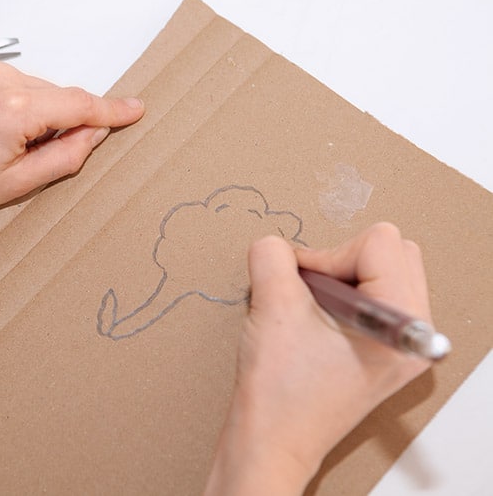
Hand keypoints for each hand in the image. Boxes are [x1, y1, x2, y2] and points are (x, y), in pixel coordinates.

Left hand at [0, 53, 143, 227]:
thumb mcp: (13, 186)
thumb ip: (64, 157)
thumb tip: (93, 135)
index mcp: (13, 110)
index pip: (79, 104)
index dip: (111, 111)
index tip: (133, 109)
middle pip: (57, 97)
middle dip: (59, 125)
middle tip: (31, 160)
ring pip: (34, 89)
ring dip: (33, 115)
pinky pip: (9, 82)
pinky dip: (12, 104)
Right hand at [205, 223, 431, 494]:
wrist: (272, 442)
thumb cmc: (279, 393)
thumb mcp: (272, 309)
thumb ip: (272, 258)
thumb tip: (273, 244)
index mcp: (401, 322)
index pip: (380, 244)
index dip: (327, 255)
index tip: (298, 284)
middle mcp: (413, 333)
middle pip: (392, 253)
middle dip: (340, 263)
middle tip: (307, 294)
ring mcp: (401, 344)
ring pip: (383, 273)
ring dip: (339, 279)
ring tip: (309, 312)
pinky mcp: (384, 351)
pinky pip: (373, 298)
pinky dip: (340, 297)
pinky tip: (315, 325)